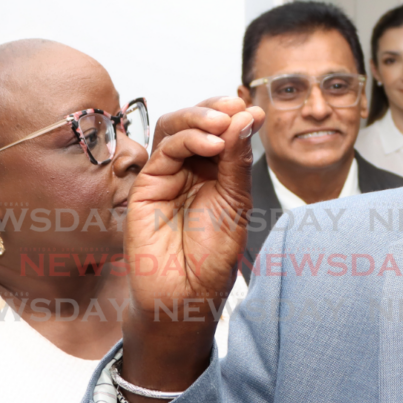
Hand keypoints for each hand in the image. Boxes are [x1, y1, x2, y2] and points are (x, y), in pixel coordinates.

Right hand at [119, 98, 264, 402]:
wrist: (187, 296)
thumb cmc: (211, 257)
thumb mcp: (237, 202)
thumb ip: (239, 161)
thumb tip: (247, 117)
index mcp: (215, 172)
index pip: (221, 130)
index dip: (235, 115)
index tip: (256, 111)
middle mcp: (189, 169)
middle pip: (195, 122)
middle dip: (215, 108)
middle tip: (236, 106)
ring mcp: (165, 176)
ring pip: (174, 128)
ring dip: (199, 118)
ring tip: (223, 123)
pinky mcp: (145, 187)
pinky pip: (163, 151)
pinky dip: (187, 139)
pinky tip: (211, 143)